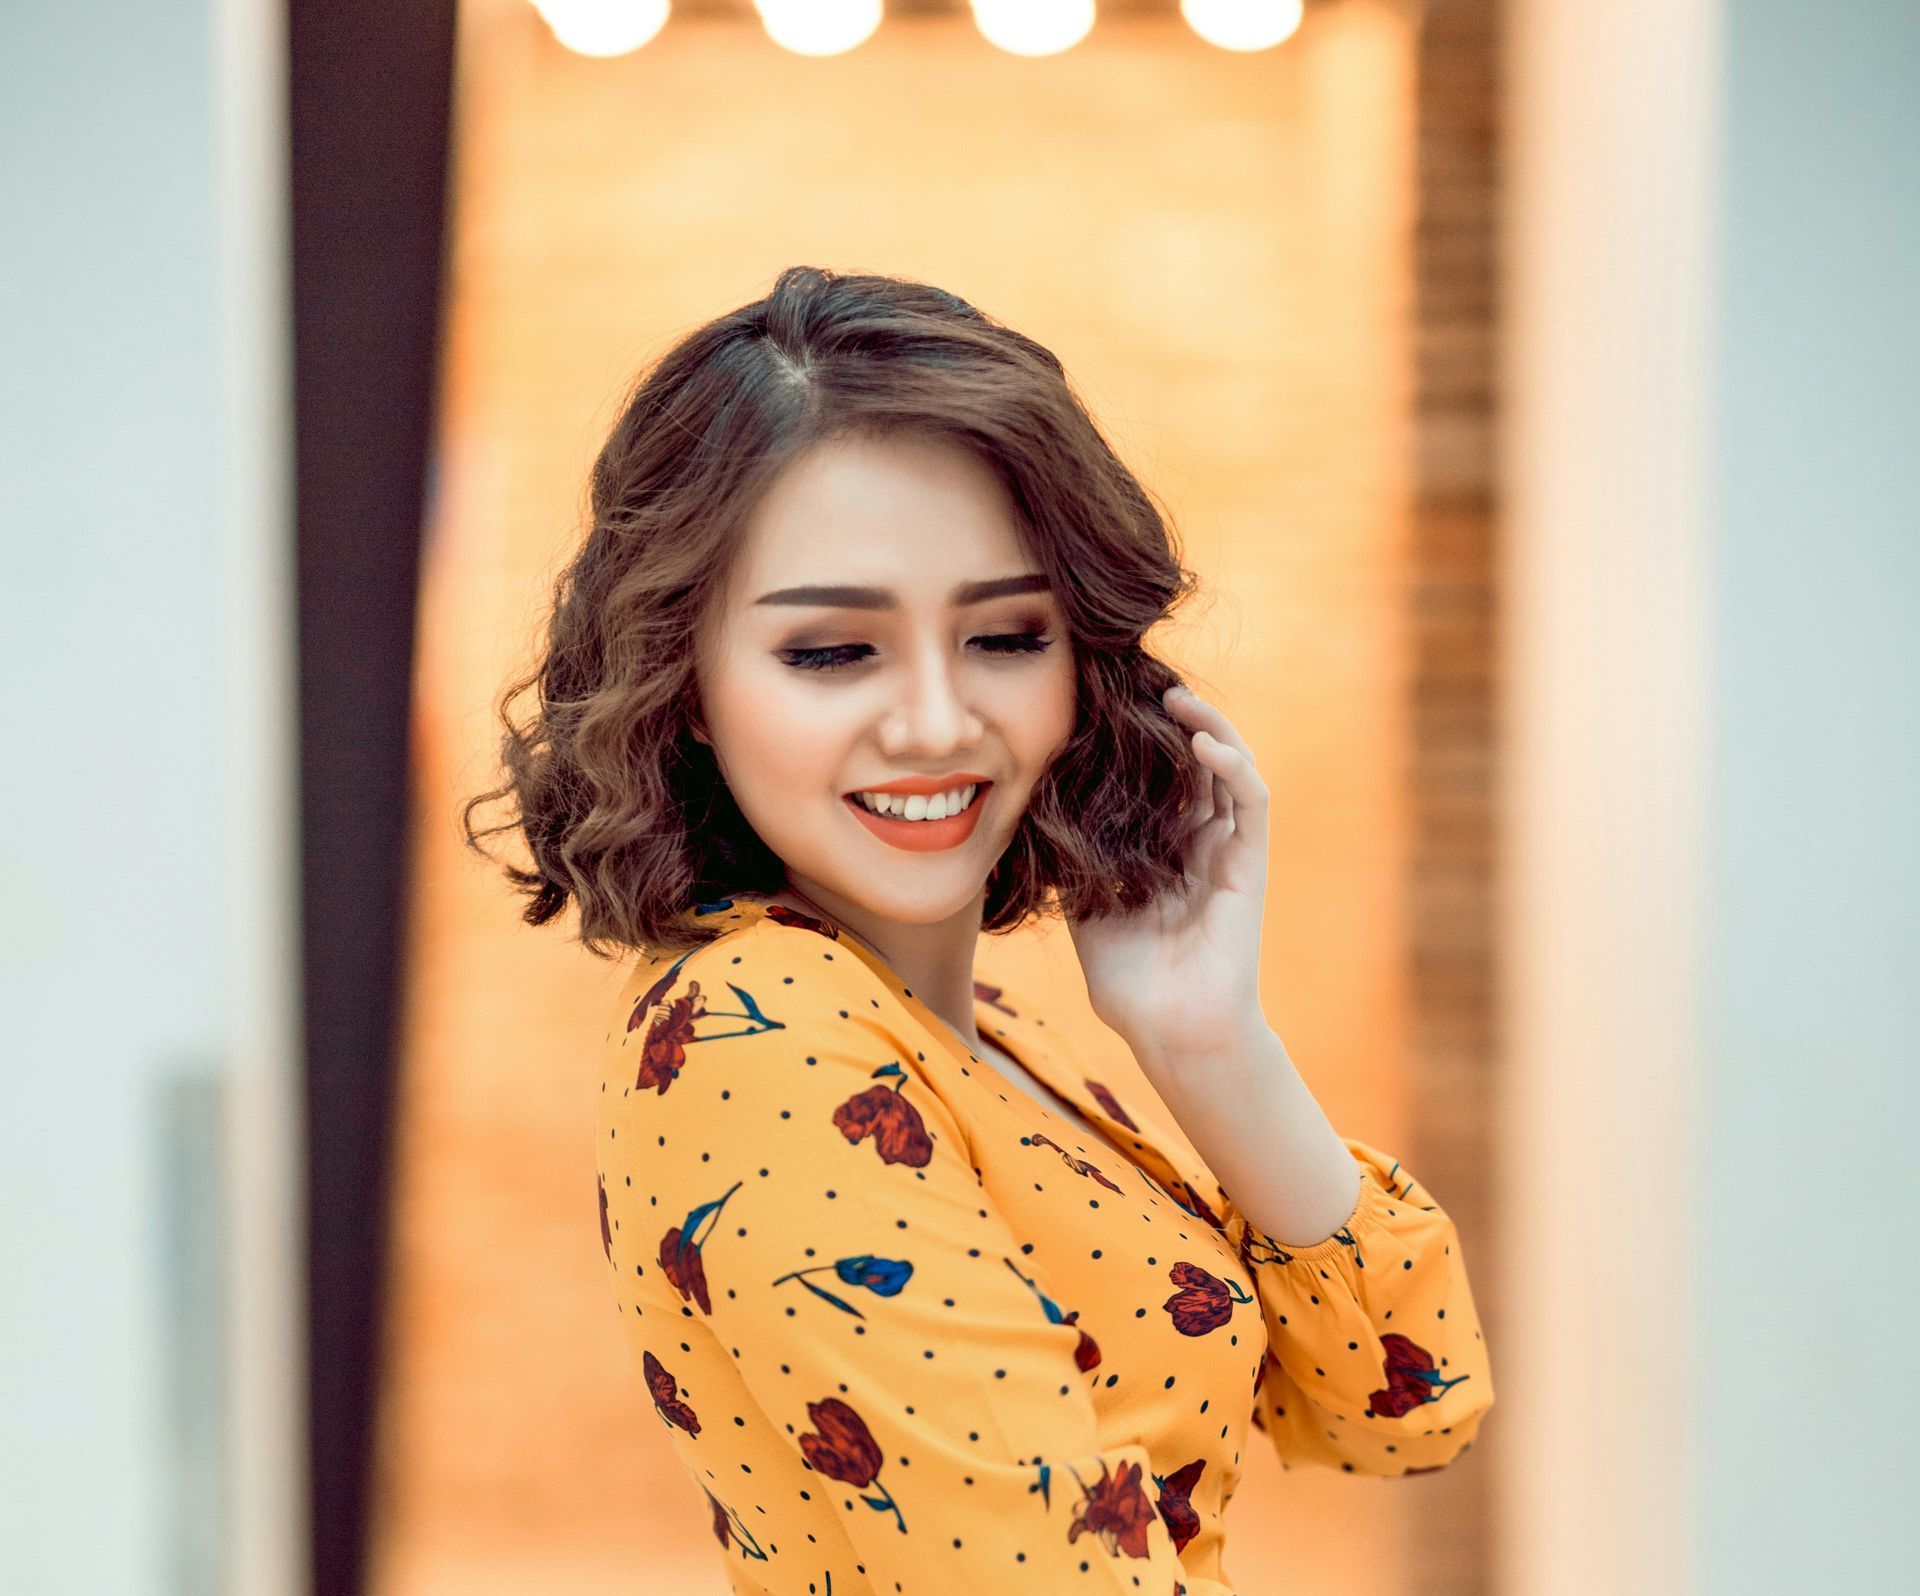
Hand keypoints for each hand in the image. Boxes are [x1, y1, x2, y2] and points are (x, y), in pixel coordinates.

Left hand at [1065, 683, 1271, 1072]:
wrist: (1171, 1032)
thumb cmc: (1130, 984)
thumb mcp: (1086, 912)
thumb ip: (1073, 867)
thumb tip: (1030, 823)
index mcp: (1167, 852)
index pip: (1162, 780)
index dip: (1144, 742)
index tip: (1111, 706)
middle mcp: (1202, 845)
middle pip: (1197, 764)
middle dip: (1177, 721)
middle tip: (1145, 684)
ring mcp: (1229, 853)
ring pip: (1231, 770)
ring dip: (1209, 727)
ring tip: (1177, 697)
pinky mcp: (1249, 865)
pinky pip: (1250, 802)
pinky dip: (1231, 765)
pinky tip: (1202, 742)